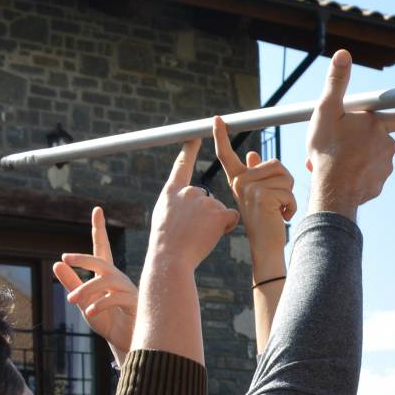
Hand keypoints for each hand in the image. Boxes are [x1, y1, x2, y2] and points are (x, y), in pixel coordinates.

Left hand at [52, 206, 135, 361]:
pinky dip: (100, 304)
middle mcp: (118, 278)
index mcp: (106, 275)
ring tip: (72, 300)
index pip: (101, 248)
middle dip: (84, 258)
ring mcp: (127, 290)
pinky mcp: (134, 304)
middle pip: (101, 261)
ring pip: (106, 281)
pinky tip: (88, 311)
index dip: (99, 229)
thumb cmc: (107, 321)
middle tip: (66, 257)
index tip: (97, 210)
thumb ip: (71, 283)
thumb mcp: (82, 303)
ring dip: (86, 289)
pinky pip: (115, 299)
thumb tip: (56, 263)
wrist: (125, 342)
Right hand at [147, 138, 238, 273]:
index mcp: (171, 192)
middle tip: (192, 231)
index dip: (190, 150)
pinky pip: (231, 217)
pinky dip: (226, 227)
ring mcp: (203, 201)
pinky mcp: (218, 212)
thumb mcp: (164, 218)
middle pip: (206, 199)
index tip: (196, 136)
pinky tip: (212, 235)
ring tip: (198, 236)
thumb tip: (194, 198)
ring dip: (215, 223)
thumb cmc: (166, 244)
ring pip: (219, 210)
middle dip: (205, 215)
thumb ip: (177, 204)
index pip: (181, 166)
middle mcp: (188, 191)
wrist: (170, 257)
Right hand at [210, 115, 295, 258]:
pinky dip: (292, 205)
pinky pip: (288, 191)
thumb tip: (252, 154)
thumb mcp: (258, 195)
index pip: (226, 154)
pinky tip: (282, 217)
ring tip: (278, 209)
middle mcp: (240, 181)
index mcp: (237, 179)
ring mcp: (249, 188)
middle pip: (275, 164)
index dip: (220, 136)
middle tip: (277, 202)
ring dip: (289, 194)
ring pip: (285, 176)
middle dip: (285, 182)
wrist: (266, 246)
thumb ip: (254, 173)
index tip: (217, 119)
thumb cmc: (266, 221)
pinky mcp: (262, 196)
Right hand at [305, 49, 394, 217]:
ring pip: (371, 157)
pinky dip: (357, 174)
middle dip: (358, 141)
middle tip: (337, 144)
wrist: (333, 190)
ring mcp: (385, 167)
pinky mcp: (378, 185)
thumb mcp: (327, 110)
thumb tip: (343, 54)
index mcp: (378, 125)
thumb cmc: (329, 149)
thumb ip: (337, 82)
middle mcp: (387, 146)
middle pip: (376, 138)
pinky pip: (368, 175)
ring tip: (335, 160)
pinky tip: (342, 175)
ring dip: (355, 157)